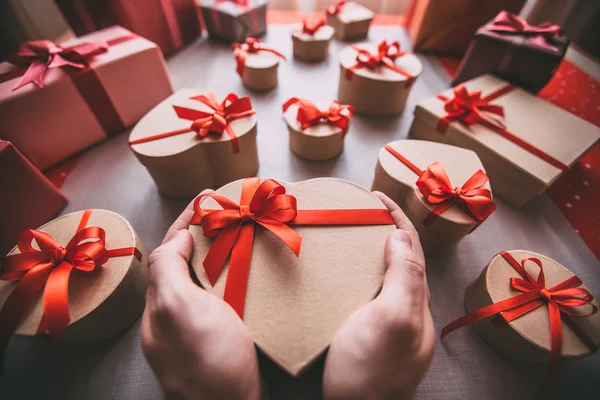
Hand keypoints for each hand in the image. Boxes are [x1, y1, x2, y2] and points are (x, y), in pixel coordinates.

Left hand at [141, 190, 264, 399]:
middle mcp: (176, 315)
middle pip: (187, 262)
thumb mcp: (179, 310)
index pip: (169, 250)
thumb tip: (175, 238)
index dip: (186, 220)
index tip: (208, 197)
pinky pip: (226, 297)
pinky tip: (252, 272)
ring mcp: (200, 327)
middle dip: (206, 234)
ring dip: (224, 253)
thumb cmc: (208, 362)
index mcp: (161, 305)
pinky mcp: (224, 337)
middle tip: (231, 212)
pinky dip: (237, 277)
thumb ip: (167, 270)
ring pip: (208, 279)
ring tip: (244, 233)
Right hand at [323, 192, 434, 399]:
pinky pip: (366, 295)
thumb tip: (401, 236)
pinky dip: (355, 275)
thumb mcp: (392, 320)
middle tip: (358, 212)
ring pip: (383, 277)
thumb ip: (404, 278)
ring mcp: (387, 324)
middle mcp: (406, 310)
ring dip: (369, 252)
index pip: (412, 247)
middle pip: (400, 259)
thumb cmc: (371, 371)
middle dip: (384, 229)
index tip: (375, 194)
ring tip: (347, 236)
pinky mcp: (366, 335)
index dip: (396, 216)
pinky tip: (339, 277)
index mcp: (416, 301)